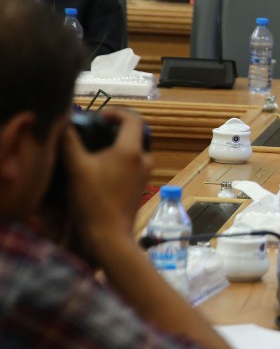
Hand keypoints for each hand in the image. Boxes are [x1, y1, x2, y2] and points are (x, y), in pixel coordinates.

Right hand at [60, 110, 152, 258]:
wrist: (108, 235)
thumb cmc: (93, 200)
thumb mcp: (76, 167)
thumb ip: (69, 141)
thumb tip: (64, 122)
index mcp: (132, 150)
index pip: (133, 118)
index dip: (116, 112)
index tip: (99, 116)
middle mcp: (145, 159)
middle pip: (135, 133)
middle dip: (115, 129)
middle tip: (94, 131)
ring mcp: (146, 174)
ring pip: (133, 150)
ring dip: (116, 146)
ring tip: (94, 151)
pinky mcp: (142, 186)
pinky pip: (133, 164)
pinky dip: (120, 160)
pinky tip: (100, 170)